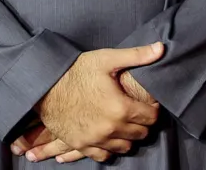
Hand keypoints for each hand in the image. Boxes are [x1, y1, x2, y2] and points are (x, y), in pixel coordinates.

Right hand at [14, 43, 163, 162]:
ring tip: (122, 123)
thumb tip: (161, 48)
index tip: (146, 103)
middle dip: (141, 122)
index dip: (151, 109)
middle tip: (134, 111)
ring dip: (127, 136)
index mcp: (120, 108)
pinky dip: (109, 147)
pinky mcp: (82, 145)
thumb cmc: (75, 71)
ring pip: (125, 147)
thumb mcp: (105, 59)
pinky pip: (105, 156)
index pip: (151, 117)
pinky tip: (108, 135)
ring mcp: (96, 139)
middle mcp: (111, 128)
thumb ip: (136, 56)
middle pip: (141, 134)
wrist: (44, 86)